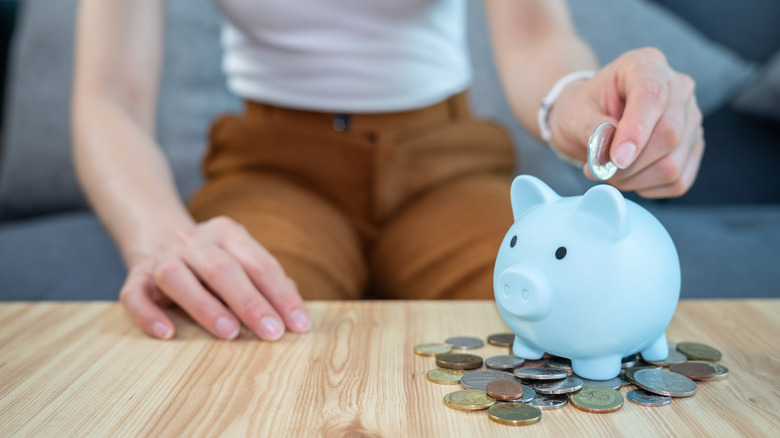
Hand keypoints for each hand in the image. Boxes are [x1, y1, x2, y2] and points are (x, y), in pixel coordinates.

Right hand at [119, 216, 310, 339]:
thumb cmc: (213, 260)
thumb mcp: (241, 258)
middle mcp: (193, 241)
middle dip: (250, 302)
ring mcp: (161, 257)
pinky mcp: (134, 278)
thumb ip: (265, 279)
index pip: (260, 263)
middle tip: (272, 333)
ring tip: (230, 333)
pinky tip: (168, 334)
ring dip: (205, 306)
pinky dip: (149, 315)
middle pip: (222, 269)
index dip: (281, 295)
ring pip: (177, 277)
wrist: (157, 235)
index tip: (299, 325)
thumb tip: (291, 306)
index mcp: (227, 233)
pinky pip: (135, 295)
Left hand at [549, 47, 704, 197]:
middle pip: (669, 133)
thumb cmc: (581, 110)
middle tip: (598, 169)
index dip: (635, 132)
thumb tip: (612, 151)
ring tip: (609, 171)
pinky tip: (629, 176)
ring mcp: (691, 117)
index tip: (615, 160)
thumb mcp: (573, 113)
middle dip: (628, 164)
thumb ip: (591, 128)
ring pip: (674, 163)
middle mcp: (678, 86)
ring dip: (634, 179)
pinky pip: (679, 180)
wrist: (590, 118)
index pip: (652, 96)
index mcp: (645, 64)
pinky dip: (648, 187)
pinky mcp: (693, 146)